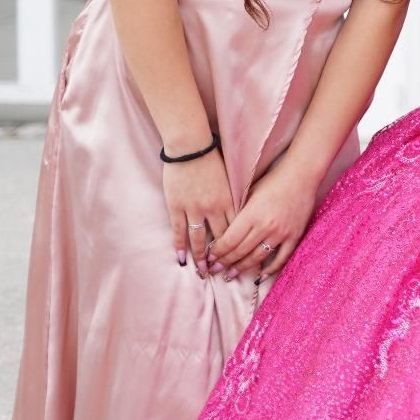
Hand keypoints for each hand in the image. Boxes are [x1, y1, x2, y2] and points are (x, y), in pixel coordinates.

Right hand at [162, 149, 234, 276]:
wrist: (190, 147)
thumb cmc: (212, 158)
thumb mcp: (229, 178)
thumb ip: (234, 195)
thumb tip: (242, 208)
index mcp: (229, 200)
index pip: (236, 229)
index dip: (238, 245)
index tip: (241, 258)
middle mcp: (213, 208)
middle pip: (220, 238)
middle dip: (221, 257)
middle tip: (222, 272)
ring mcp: (194, 209)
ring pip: (198, 238)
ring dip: (201, 257)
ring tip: (202, 272)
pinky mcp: (177, 207)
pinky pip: (179, 230)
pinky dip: (180, 246)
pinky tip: (181, 258)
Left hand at [209, 159, 317, 280]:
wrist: (302, 175)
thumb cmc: (273, 181)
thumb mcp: (249, 193)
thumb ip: (238, 213)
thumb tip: (223, 232)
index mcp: (252, 214)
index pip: (229, 241)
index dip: (217, 252)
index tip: (209, 257)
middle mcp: (266, 226)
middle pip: (240, 251)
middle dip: (225, 263)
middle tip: (214, 270)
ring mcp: (281, 233)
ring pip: (257, 258)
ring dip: (242, 268)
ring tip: (231, 275)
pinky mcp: (294, 236)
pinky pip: (281, 258)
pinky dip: (270, 269)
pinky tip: (260, 276)